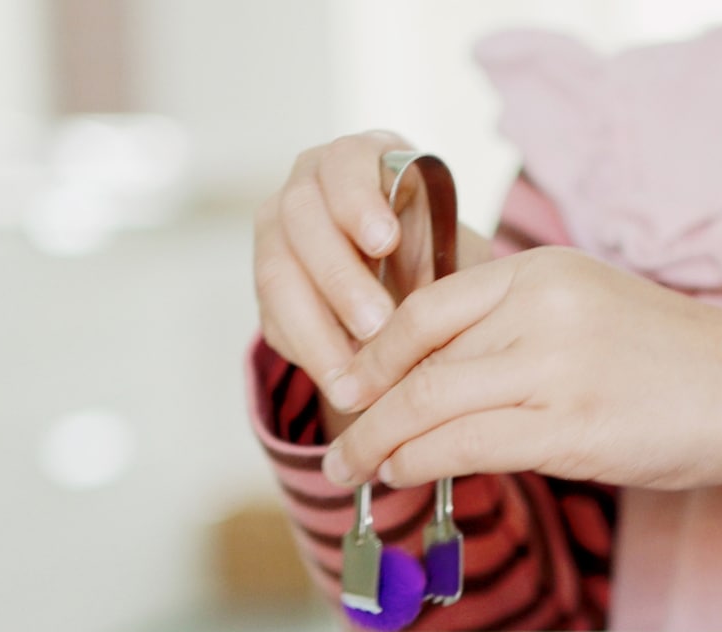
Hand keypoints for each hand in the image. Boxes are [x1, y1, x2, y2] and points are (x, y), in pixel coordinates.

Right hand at [253, 131, 491, 411]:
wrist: (406, 283)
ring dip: (315, 327)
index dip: (359, 202)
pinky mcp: (268, 283)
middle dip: (339, 277)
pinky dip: (306, 351)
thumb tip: (450, 306)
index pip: (345, 163)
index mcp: (357, 161)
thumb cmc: (434, 253)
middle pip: (301, 219)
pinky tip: (340, 380)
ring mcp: (277, 232)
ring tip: (355, 375)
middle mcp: (307, 187)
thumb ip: (448, 261)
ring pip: (276, 272)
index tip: (386, 242)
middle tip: (378, 326)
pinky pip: (272, 316)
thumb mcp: (453, 248)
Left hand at [318, 247, 721, 490]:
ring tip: (353, 470)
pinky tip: (401, 476)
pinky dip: (419, 464)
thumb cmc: (670, 360)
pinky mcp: (571, 428)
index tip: (349, 386)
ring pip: (430, 405)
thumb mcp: (585, 310)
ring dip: (378, 445)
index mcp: (541, 272)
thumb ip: (513, 329)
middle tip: (336, 444)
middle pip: (417, 360)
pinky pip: (466, 446)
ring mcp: (556, 368)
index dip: (373, 350)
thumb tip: (432, 380)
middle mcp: (543, 309)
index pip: (427, 307)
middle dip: (362, 408)